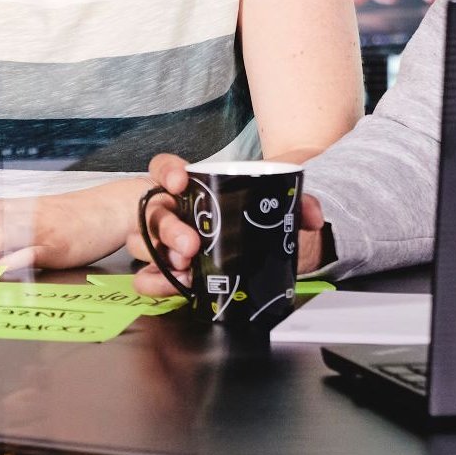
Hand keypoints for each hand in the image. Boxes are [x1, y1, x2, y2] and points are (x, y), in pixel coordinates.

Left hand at [0, 180, 145, 270]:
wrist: (103, 212)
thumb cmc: (64, 220)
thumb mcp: (28, 219)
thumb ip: (1, 233)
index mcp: (10, 206)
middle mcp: (18, 212)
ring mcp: (35, 228)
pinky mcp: (53, 245)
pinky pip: (25, 253)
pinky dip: (9, 264)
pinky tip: (0, 274)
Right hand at [126, 153, 327, 295]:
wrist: (254, 247)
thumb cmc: (253, 219)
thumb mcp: (276, 206)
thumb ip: (297, 203)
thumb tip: (312, 215)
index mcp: (190, 188)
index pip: (163, 168)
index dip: (166, 171)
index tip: (180, 181)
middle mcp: (171, 211)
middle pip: (155, 212)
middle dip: (170, 229)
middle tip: (191, 244)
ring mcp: (163, 242)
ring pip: (144, 244)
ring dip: (162, 257)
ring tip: (186, 271)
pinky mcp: (164, 270)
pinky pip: (145, 276)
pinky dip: (155, 282)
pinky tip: (176, 287)